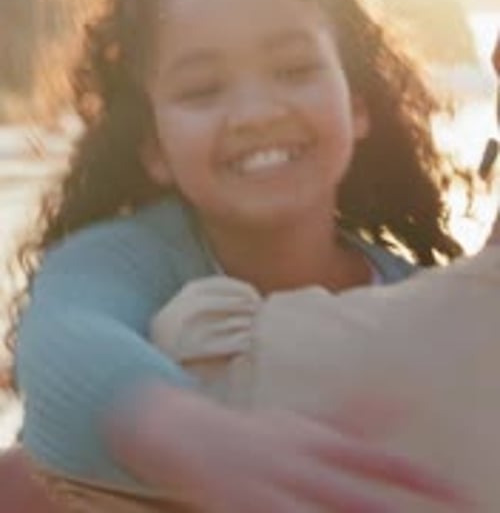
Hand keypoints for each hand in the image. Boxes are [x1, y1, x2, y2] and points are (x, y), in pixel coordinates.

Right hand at [107, 385, 472, 512]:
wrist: (182, 433)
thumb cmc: (256, 434)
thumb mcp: (303, 422)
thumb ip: (349, 417)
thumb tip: (398, 401)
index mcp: (314, 441)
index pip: (374, 460)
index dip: (414, 476)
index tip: (454, 490)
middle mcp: (297, 463)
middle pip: (356, 495)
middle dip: (396, 508)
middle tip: (445, 508)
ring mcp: (270, 488)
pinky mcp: (244, 508)